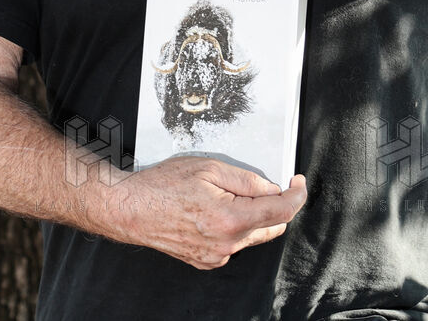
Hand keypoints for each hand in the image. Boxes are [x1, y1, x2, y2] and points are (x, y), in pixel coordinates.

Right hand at [106, 156, 307, 269]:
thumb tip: (272, 188)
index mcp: (231, 219)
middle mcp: (226, 244)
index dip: (297, 194)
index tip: (298, 183)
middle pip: (272, 226)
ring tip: (226, 196)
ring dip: (252, 216)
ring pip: (253, 235)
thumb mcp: (210, 168)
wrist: (130, 209)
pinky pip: (233, 244)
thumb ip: (247, 180)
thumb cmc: (162, 185)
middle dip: (275, 204)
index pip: (282, 211)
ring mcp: (216, 255)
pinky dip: (235, 228)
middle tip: (262, 185)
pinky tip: (215, 211)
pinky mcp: (206, 260)